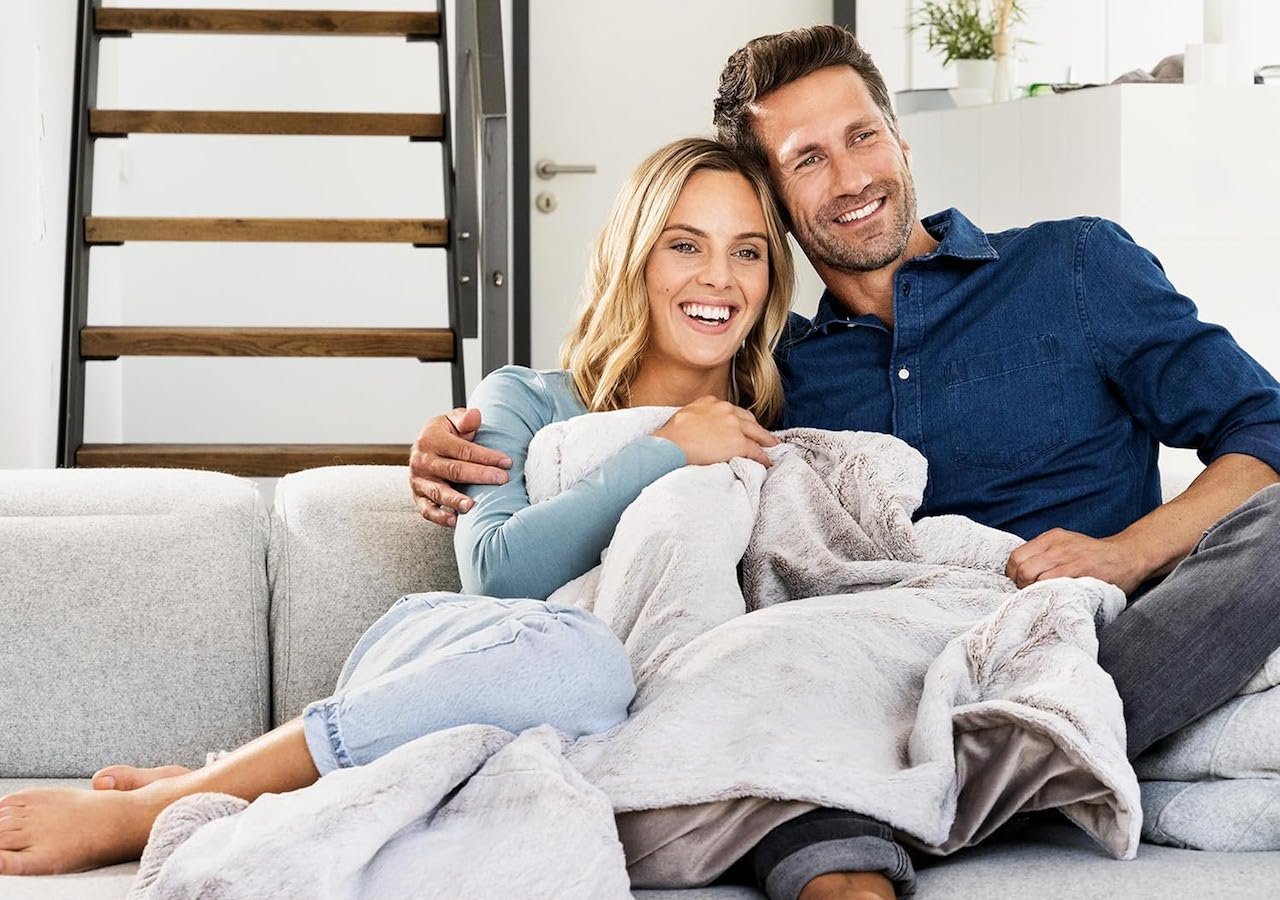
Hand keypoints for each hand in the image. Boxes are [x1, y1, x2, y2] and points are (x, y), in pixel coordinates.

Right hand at [409, 408, 511, 526]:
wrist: (424, 448)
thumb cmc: (445, 435)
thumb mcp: (452, 421)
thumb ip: (465, 419)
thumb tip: (475, 415)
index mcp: (431, 439)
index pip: (463, 450)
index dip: (486, 456)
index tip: (506, 462)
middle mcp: (422, 460)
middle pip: (454, 470)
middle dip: (480, 475)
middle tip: (502, 479)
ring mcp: (419, 480)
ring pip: (439, 492)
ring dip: (455, 500)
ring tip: (471, 505)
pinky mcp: (418, 496)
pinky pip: (427, 509)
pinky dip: (439, 517)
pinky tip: (454, 521)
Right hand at [652, 396, 778, 467]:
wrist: (671, 445)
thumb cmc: (671, 435)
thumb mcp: (684, 415)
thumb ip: (697, 416)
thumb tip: (697, 426)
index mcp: (711, 401)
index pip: (732, 410)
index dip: (740, 420)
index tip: (743, 426)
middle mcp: (725, 409)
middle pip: (748, 419)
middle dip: (756, 428)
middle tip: (764, 436)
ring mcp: (733, 426)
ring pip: (756, 433)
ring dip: (764, 440)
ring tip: (770, 447)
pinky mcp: (738, 443)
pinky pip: (755, 450)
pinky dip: (762, 457)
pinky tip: (765, 461)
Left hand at [1005, 528, 1149, 594]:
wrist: (1128, 557)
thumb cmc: (1093, 556)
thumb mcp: (1065, 546)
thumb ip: (1044, 555)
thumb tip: (1018, 574)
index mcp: (1051, 538)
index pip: (1016, 557)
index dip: (1013, 575)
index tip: (1020, 585)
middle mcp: (1057, 546)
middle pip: (1022, 569)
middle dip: (1021, 586)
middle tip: (1031, 595)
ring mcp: (1070, 559)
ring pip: (1034, 578)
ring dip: (1034, 592)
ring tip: (1044, 598)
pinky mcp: (1082, 573)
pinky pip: (1054, 586)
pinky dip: (1050, 595)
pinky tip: (1056, 599)